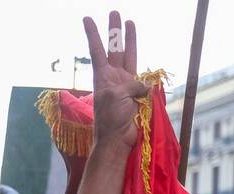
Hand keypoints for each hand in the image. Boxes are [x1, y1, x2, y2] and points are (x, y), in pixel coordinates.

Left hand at [84, 12, 147, 149]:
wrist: (117, 140)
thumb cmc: (111, 119)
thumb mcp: (117, 96)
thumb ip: (132, 84)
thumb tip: (145, 87)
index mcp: (102, 77)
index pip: (97, 50)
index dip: (93, 34)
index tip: (86, 18)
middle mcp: (112, 77)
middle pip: (114, 47)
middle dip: (114, 30)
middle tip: (113, 11)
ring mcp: (125, 84)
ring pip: (129, 56)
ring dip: (129, 39)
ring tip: (129, 21)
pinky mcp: (136, 93)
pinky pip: (143, 79)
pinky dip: (147, 80)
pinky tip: (147, 86)